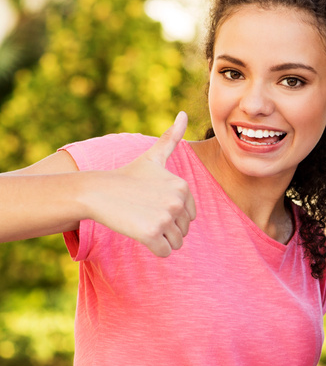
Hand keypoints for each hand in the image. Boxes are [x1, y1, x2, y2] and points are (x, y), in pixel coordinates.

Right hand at [88, 112, 196, 256]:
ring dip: (160, 238)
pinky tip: (139, 233)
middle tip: (144, 213)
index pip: (190, 216)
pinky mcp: (152, 233)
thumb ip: (171, 138)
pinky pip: (165, 252)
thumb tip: (183, 113)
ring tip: (142, 221)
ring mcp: (166, 217)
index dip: (171, 214)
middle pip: (184, 230)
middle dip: (166, 227)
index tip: (152, 203)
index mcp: (183, 186)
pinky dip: (154, 249)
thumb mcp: (152, 157)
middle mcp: (178, 201)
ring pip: (176, 243)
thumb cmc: (126, 176)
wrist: (96, 191)